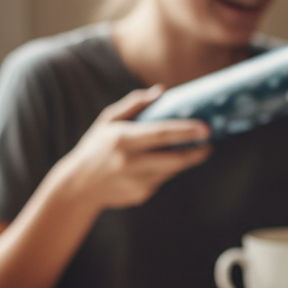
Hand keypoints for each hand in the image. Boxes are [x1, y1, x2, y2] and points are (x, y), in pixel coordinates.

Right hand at [57, 86, 210, 209]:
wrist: (79, 185)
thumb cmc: (96, 147)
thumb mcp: (109, 120)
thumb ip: (135, 104)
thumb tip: (161, 91)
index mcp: (122, 139)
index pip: (161, 134)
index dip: (186, 131)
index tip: (205, 128)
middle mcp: (130, 162)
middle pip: (175, 159)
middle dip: (196, 152)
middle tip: (208, 143)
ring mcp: (136, 181)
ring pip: (171, 170)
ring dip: (181, 160)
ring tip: (184, 149)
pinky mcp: (141, 195)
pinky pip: (161, 180)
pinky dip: (164, 171)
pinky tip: (154, 165)